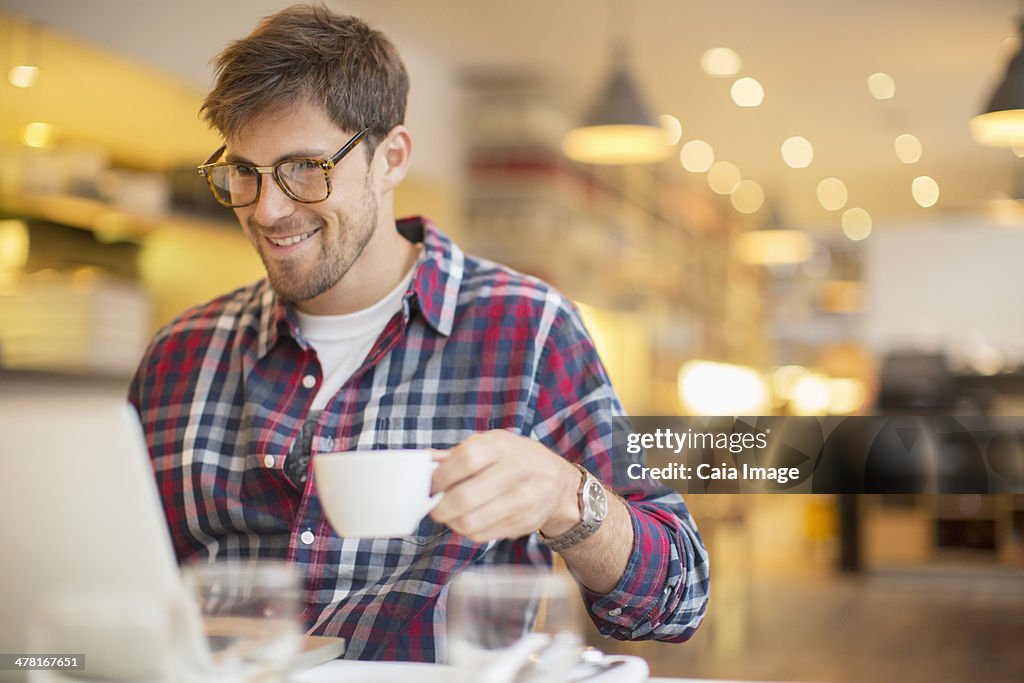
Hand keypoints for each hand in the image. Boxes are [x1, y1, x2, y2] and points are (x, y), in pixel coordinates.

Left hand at [429, 430, 581, 542]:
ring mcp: (523, 499)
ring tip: (452, 514)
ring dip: (452, 522)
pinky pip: (482, 535)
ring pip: (471, 522)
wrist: (558, 482)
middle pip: (464, 497)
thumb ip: (456, 455)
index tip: (431, 485)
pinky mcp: (524, 523)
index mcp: (501, 446)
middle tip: (435, 507)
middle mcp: (516, 471)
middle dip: (440, 507)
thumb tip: (422, 462)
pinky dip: (469, 530)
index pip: (465, 460)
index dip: (441, 477)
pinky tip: (471, 519)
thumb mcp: (491, 444)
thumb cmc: (516, 459)